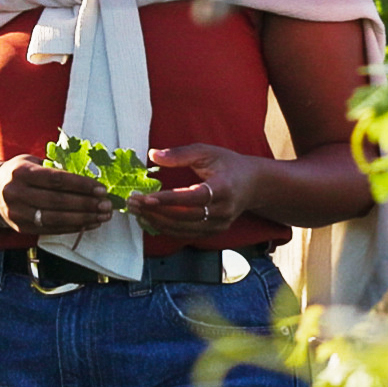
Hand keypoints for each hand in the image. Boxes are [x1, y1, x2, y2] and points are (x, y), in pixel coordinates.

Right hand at [0, 155, 112, 238]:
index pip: (56, 179)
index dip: (80, 185)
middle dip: (86, 204)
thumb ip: (56, 169)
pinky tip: (90, 224)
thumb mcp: (34, 162)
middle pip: (57, 201)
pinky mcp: (22, 228)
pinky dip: (73, 228)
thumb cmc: (22, 173)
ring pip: (55, 218)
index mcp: (21, 172)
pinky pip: (51, 230)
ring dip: (83, 219)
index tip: (101, 188)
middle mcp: (16, 193)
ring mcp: (17, 213)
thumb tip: (90, 180)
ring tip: (102, 216)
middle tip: (107, 205)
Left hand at [125, 143, 263, 237]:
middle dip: (156, 211)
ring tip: (137, 211)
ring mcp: (219, 224)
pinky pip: (186, 234)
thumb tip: (153, 155)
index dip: (170, 199)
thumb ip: (181, 154)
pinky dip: (166, 228)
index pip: (194, 197)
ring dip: (157, 221)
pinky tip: (150, 219)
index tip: (147, 197)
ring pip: (184, 229)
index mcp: (224, 187)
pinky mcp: (214, 232)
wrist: (253, 185)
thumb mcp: (207, 152)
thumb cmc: (228, 164)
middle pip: (186, 216)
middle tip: (133, 202)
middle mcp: (223, 210)